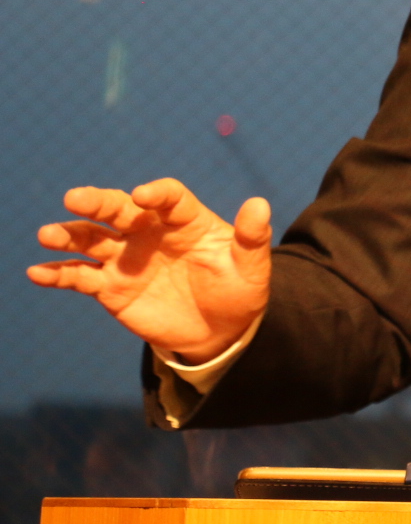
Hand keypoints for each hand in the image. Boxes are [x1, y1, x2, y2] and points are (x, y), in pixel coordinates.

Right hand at [27, 179, 271, 364]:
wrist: (219, 329)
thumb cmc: (238, 289)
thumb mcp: (252, 267)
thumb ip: (252, 238)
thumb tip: (260, 204)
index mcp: (185, 220)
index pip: (168, 197)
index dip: (156, 194)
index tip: (145, 196)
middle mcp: (150, 232)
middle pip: (120, 210)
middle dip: (98, 203)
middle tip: (74, 198)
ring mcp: (127, 257)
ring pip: (92, 239)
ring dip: (70, 235)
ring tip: (48, 234)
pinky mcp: (111, 287)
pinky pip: (80, 277)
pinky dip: (58, 274)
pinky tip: (37, 272)